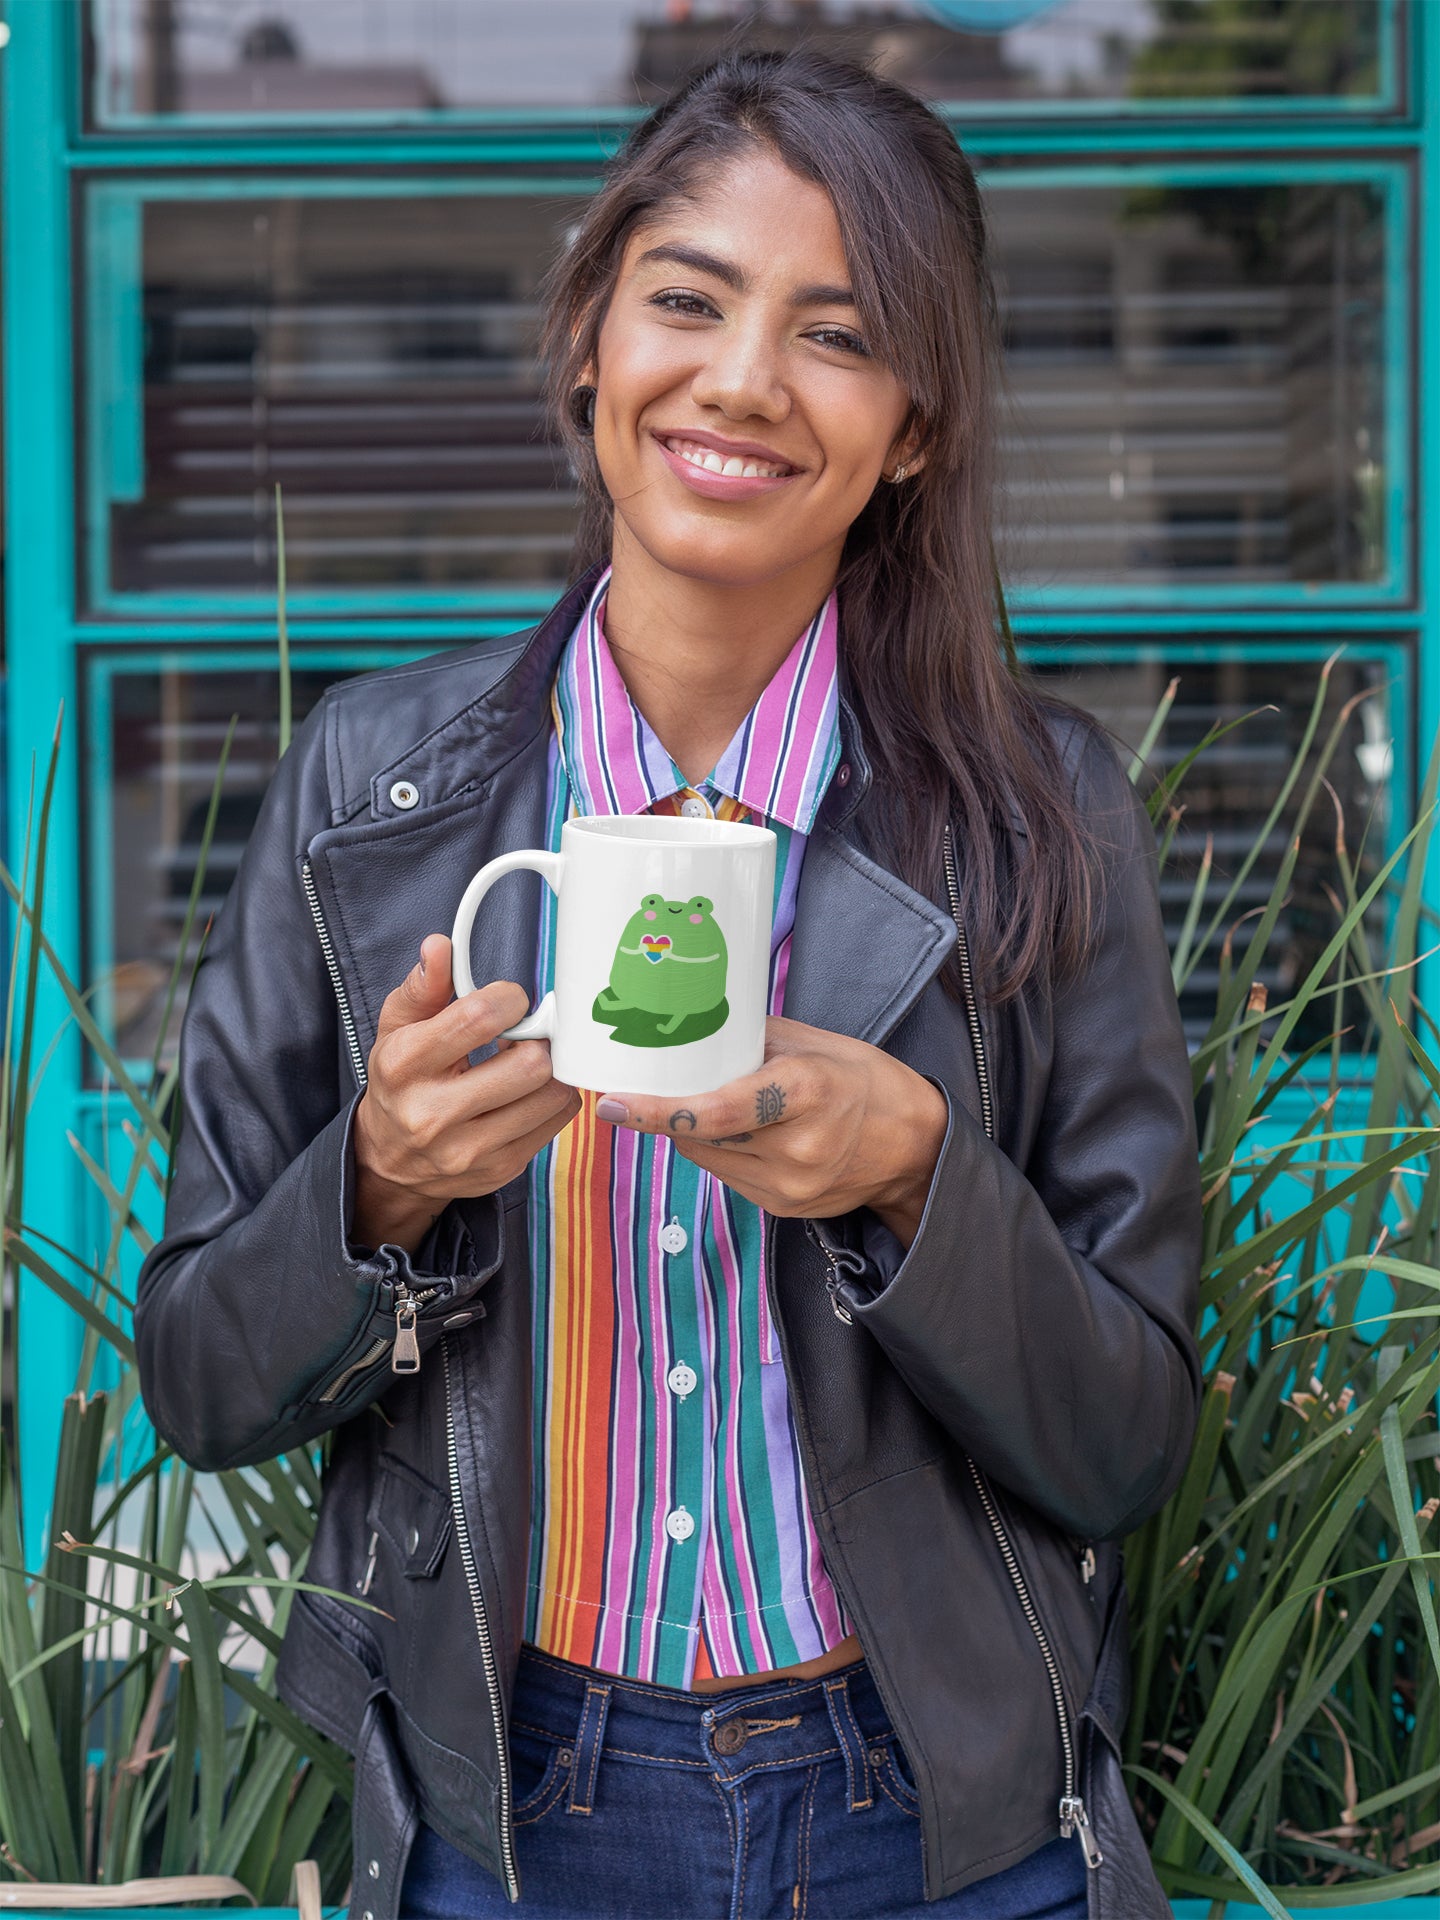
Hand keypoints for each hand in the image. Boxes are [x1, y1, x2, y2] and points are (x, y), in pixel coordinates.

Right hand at [350, 933, 581, 1256]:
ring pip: (552, 1094)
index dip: (510, 999)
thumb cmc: (401, 1081)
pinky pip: (559, 1121)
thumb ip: (422, 986)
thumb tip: (439, 946)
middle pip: (529, 1063)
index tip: (510, 1001)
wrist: (390, 1160)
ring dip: (551, 1069)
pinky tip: (531, 1090)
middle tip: (527, 1033)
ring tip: (528, 1061)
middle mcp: (432, 1114)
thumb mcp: (397, 1028)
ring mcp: (469, 1150)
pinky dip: (555, 1097)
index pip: (478, 1019)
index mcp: (404, 1065)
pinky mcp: (501, 1169)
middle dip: (537, 1039)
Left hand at [594, 1017, 947, 1247]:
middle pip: (701, 1137)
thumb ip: (747, 1039)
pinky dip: (719, 1152)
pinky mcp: (784, 1208)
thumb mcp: (812, 1042)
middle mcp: (797, 1148)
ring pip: (707, 1159)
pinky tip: (739, 1133)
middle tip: (650, 1086)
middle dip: (668, 1112)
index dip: (657, 1110)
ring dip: (693, 1133)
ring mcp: (790, 1186)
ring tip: (709, 1104)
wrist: (913, 1146)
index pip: (715, 1112)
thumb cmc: (861, 1079)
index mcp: (806, 1093)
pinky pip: (727, 1177)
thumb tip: (682, 1030)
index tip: (610, 1103)